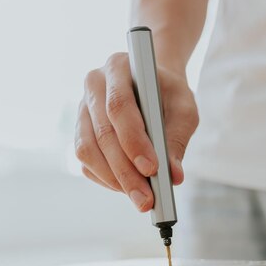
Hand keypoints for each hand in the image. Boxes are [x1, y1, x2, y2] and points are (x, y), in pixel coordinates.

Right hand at [75, 52, 197, 210]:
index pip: (119, 106)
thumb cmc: (171, 95)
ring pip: (87, 151)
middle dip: (126, 171)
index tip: (152, 169)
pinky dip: (107, 179)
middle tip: (147, 199)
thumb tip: (174, 175)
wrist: (156, 87)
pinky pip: (86, 162)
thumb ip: (178, 138)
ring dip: (115, 179)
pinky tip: (129, 188)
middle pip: (102, 133)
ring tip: (141, 199)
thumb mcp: (184, 109)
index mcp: (117, 67)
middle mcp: (93, 85)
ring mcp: (81, 109)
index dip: (133, 140)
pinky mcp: (80, 132)